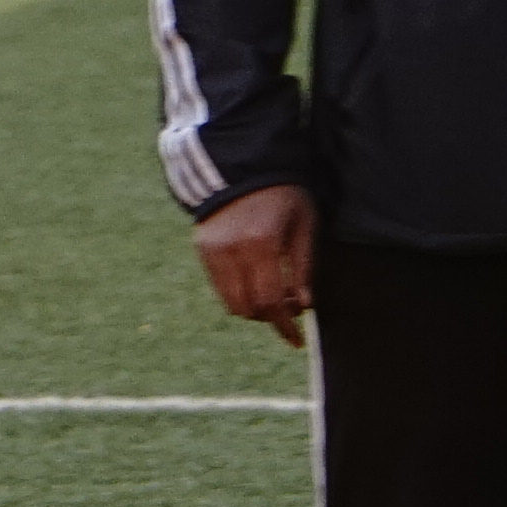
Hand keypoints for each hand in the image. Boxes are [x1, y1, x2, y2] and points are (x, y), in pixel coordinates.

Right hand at [193, 183, 316, 346]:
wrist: (244, 166)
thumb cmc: (284, 195)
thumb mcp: (304, 224)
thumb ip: (303, 266)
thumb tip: (303, 305)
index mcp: (261, 242)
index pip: (270, 301)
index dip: (284, 325)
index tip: (296, 340)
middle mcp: (232, 249)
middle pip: (249, 308)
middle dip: (270, 316)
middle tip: (288, 306)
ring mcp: (213, 249)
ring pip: (231, 302)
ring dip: (253, 307)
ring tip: (271, 293)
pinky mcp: (202, 247)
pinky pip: (220, 286)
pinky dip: (238, 292)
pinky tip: (254, 279)